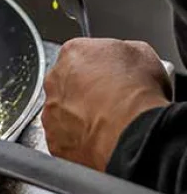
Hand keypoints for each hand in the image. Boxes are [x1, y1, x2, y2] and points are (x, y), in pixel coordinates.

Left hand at [42, 38, 170, 170]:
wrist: (133, 132)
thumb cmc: (136, 94)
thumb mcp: (142, 53)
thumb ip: (124, 51)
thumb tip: (127, 60)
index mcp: (73, 52)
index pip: (81, 56)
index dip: (100, 69)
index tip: (112, 79)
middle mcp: (55, 79)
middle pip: (68, 83)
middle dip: (85, 92)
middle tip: (109, 103)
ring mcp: (52, 111)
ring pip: (63, 112)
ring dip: (79, 117)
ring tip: (106, 125)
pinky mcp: (54, 140)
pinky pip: (64, 139)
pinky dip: (78, 141)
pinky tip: (98, 141)